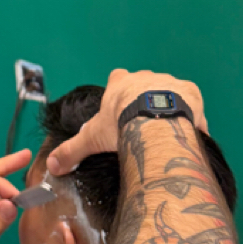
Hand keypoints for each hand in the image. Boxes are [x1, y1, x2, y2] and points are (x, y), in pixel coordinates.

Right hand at [46, 69, 206, 175]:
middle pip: (144, 84)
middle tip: (143, 125)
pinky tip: (186, 134)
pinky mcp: (191, 92)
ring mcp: (170, 82)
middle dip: (144, 100)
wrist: (157, 120)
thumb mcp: (92, 139)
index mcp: (121, 83)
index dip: (118, 92)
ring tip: (165, 132)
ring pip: (168, 93)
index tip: (120, 108)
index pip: (117, 78)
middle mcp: (145, 76)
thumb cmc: (121, 124)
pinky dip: (190, 117)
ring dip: (168, 108)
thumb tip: (51, 166)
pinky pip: (191, 105)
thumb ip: (72, 151)